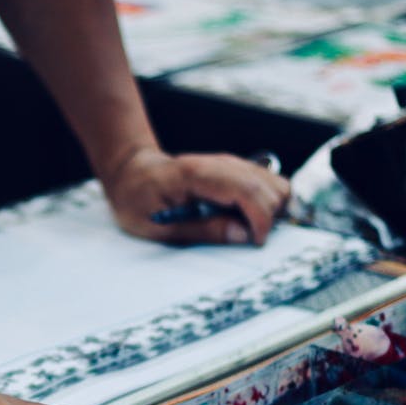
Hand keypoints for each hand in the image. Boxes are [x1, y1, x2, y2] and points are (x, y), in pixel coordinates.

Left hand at [101, 148, 289, 245]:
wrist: (131, 173)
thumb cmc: (138, 200)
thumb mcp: (159, 227)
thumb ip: (203, 231)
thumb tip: (243, 235)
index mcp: (196, 174)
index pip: (245, 189)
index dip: (260, 217)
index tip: (256, 242)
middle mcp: (218, 163)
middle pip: (266, 186)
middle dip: (269, 217)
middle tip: (249, 240)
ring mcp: (229, 163)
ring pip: (273, 182)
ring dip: (272, 209)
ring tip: (249, 229)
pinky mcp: (234, 169)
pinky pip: (266, 183)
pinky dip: (268, 202)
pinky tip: (248, 219)